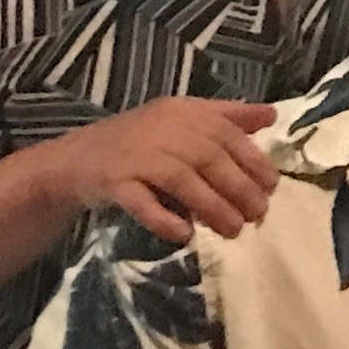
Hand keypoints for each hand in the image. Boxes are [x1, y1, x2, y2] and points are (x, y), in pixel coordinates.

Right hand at [43, 97, 278, 243]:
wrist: (75, 159)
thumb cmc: (140, 141)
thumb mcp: (183, 121)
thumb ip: (226, 118)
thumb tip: (272, 114)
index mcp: (182, 112)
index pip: (227, 134)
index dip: (254, 162)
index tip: (272, 188)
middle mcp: (161, 130)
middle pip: (209, 159)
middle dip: (239, 190)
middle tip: (259, 216)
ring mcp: (135, 156)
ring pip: (182, 181)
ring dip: (213, 208)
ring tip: (233, 231)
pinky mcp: (114, 183)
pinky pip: (143, 203)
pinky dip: (166, 220)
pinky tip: (185, 236)